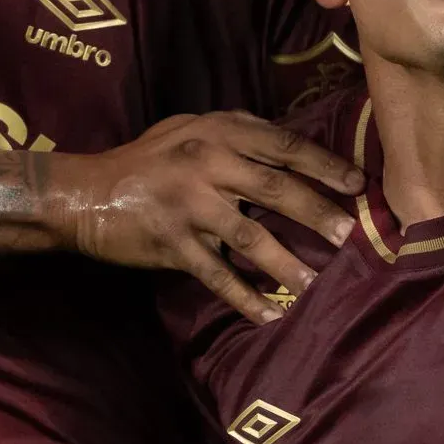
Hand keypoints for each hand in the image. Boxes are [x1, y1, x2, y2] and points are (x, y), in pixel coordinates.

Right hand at [48, 111, 365, 323]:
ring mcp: (188, 205)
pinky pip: (216, 275)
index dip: (323, 164)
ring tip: (316, 284)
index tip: (358, 184)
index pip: (282, 145)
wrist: (86, 193)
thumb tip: (291, 147)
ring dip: (287, 263)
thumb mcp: (189, 129)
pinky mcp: (172, 243)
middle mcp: (205, 164)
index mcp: (216, 132)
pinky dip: (244, 298)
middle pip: (274, 188)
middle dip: (317, 212)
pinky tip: (269, 314)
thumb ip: (235, 133)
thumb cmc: (147, 160)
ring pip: (249, 236)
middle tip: (351, 235)